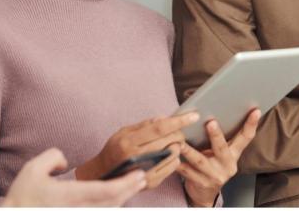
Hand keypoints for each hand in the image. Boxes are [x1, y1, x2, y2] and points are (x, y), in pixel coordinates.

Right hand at [3, 147, 146, 206]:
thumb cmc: (21, 198)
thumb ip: (52, 157)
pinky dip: (110, 206)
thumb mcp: (32, 169)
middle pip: (113, 202)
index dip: (126, 184)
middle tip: (143, 178)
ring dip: (122, 199)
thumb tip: (65, 161)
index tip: (139, 175)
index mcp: (69, 196)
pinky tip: (115, 199)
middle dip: (131, 190)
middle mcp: (77, 210)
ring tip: (133, 187)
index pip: (105, 192)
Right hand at [75, 112, 198, 182]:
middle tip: (180, 130)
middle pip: (169, 140)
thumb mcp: (124, 131)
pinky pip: (172, 167)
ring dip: (178, 145)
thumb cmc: (115, 149)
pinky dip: (174, 158)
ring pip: (173, 154)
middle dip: (180, 133)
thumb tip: (165, 117)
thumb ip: (145, 124)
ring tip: (171, 142)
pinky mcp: (150, 182)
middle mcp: (136, 157)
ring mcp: (144, 171)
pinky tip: (168, 154)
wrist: (104, 174)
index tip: (193, 115)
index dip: (179, 121)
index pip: (160, 128)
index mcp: (129, 141)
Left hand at [178, 109, 260, 206]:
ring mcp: (215, 175)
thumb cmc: (211, 165)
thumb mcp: (219, 153)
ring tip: (180, 141)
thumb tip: (210, 111)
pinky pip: (187, 172)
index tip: (255, 110)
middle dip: (216, 135)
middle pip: (222, 148)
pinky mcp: (201, 183)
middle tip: (210, 122)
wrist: (204, 194)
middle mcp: (228, 165)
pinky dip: (178, 164)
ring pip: (200, 161)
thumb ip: (218, 138)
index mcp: (234, 154)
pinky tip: (170, 156)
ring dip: (189, 150)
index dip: (251, 124)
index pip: (246, 137)